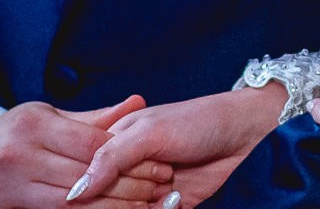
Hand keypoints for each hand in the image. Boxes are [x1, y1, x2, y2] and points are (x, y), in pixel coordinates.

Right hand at [0, 96, 173, 208]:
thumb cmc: (12, 134)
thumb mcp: (47, 116)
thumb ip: (93, 117)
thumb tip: (139, 101)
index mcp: (33, 125)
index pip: (92, 145)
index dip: (129, 158)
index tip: (158, 165)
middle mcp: (18, 155)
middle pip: (83, 177)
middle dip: (126, 187)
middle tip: (158, 192)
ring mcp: (5, 187)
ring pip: (68, 205)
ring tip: (143, 208)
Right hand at [69, 87, 283, 208]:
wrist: (245, 133)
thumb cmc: (198, 120)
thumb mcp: (150, 132)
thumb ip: (110, 157)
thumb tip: (74, 191)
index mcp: (111, 145)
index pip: (85, 179)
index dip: (100, 187)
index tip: (126, 177)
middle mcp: (125, 170)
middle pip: (103, 203)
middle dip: (125, 200)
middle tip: (159, 180)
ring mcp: (144, 190)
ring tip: (167, 191)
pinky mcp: (167, 206)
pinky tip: (176, 200)